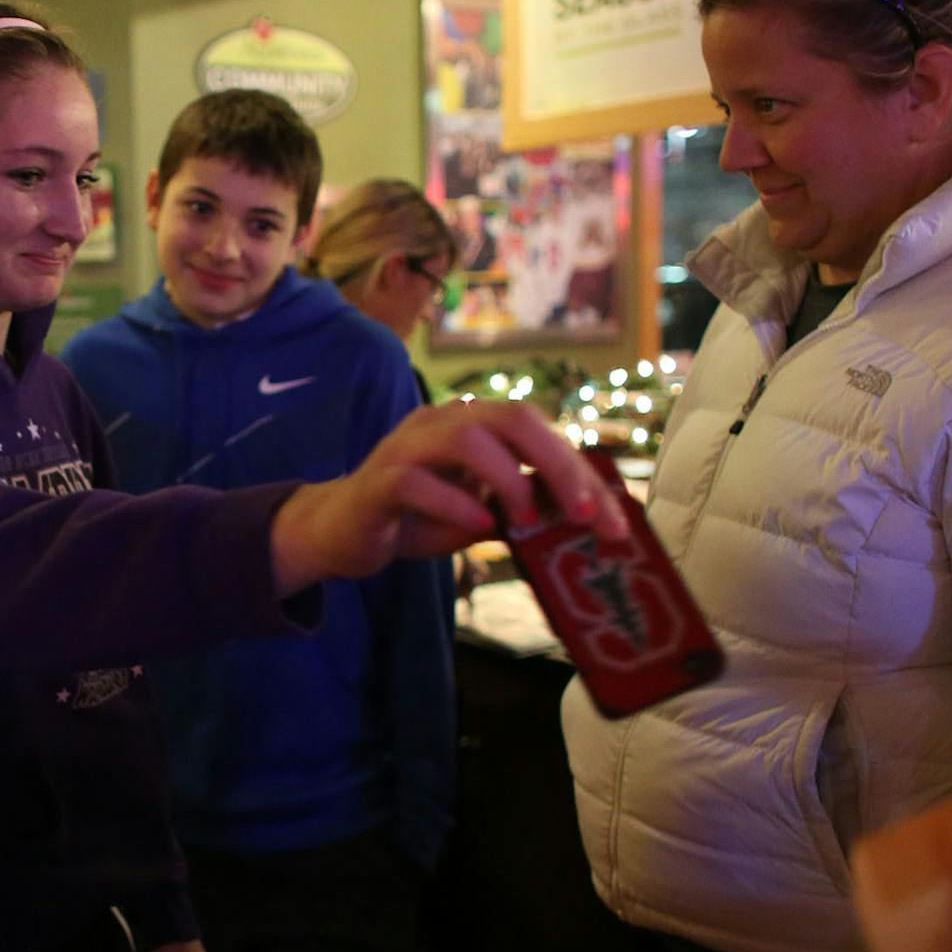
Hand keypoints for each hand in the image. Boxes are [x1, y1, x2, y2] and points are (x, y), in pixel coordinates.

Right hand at [268, 399, 626, 594]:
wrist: (339, 533)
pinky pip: (417, 482)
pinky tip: (480, 527)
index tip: (612, 520)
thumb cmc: (414, 520)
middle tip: (584, 515)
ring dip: (509, 480)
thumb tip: (581, 523)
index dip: (579, 471)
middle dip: (557, 465)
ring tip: (527, 522)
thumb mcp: (478, 515)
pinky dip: (455, 503)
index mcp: (471, 425)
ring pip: (466, 438)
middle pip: (511, 417)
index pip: (536, 429)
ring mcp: (406, 447)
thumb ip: (520, 510)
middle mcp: (440, 423)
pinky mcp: (378, 481)